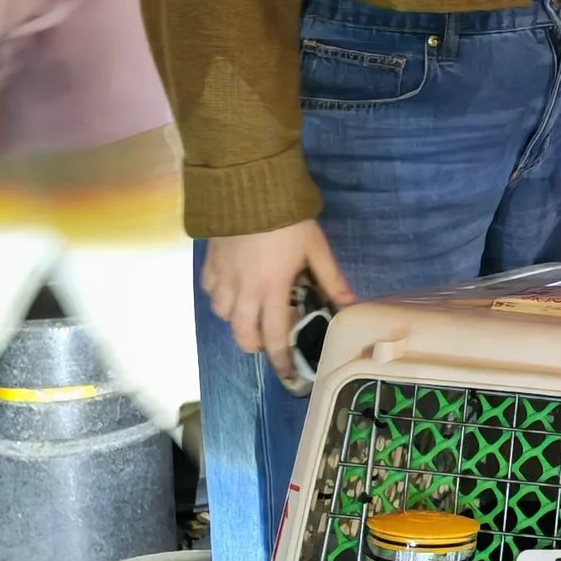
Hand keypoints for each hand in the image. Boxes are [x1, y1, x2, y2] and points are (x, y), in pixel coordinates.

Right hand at [202, 220, 354, 383]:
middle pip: (241, 332)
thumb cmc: (287, 218)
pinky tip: (231, 288)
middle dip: (253, 344)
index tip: (286, 374)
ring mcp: (223, 276)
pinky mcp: (210, 261)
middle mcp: (244, 290)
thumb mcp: (316, 247)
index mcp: (271, 289)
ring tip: (250, 313)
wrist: (249, 186)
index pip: (273, 335)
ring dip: (236, 319)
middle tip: (265, 342)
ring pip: (222, 313)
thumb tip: (351, 303)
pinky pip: (209, 289)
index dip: (280, 359)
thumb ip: (331, 278)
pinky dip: (219, 295)